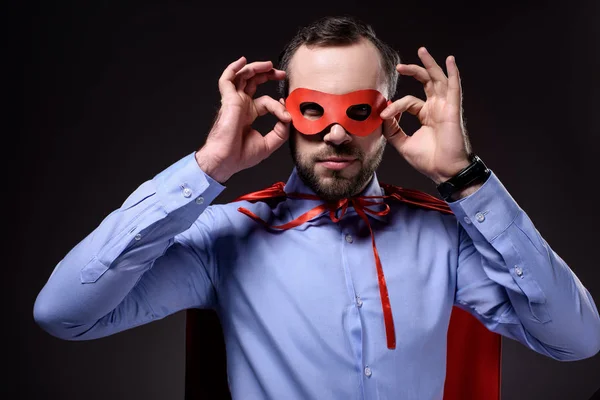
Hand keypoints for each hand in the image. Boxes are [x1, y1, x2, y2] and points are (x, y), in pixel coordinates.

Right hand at [195, 57, 291, 182]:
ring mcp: (234, 102)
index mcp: (248, 114)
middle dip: (268, 75)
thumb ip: (281, 130)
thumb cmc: (240, 156)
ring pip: (242, 76)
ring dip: (256, 68)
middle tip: (281, 74)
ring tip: (269, 65)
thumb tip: (289, 117)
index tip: (286, 112)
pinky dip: (233, 68)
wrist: (225, 161)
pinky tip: (243, 61)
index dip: (278, 104)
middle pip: (253, 82)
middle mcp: (241, 105)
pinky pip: (227, 79)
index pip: (266, 101)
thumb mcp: (269, 143)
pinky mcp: (228, 100)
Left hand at [380, 47, 471, 184]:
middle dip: (413, 71)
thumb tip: (382, 115)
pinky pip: (453, 87)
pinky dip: (452, 73)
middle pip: (426, 82)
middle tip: (399, 66)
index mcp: (426, 115)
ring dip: (429, 65)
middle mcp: (436, 108)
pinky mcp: (452, 110)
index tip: (383, 114)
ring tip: (421, 51)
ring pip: (438, 80)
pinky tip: (449, 60)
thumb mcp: (403, 144)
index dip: (395, 106)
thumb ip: (392, 130)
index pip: (409, 102)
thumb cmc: (429, 161)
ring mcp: (445, 107)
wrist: (444, 172)